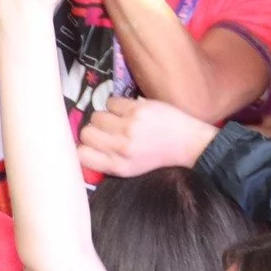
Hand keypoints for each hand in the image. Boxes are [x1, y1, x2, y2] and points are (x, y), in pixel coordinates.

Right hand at [75, 96, 218, 175]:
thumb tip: (82, 148)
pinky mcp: (136, 110)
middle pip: (86, 133)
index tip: (92, 145)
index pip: (81, 155)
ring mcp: (128, 127)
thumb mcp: (130, 169)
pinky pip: (110, 102)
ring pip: (96, 116)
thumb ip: (107, 161)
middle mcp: (121, 148)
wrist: (188, 144)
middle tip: (107, 131)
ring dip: (105, 117)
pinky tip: (128, 111)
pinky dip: (116, 105)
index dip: (83, 147)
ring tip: (119, 120)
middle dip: (94, 130)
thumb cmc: (157, 156)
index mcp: (118, 166)